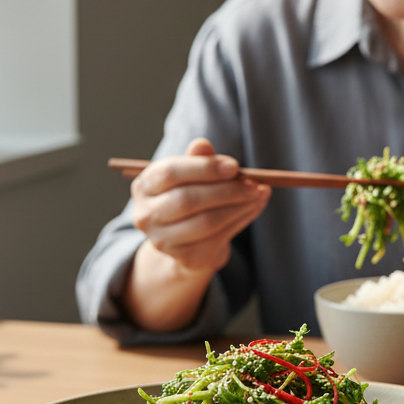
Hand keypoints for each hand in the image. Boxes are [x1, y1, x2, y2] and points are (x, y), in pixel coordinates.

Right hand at [130, 137, 269, 273]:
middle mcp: (146, 216)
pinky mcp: (186, 258)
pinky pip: (219, 238)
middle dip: (226, 190)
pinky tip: (254, 207)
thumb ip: (196, 160)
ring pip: (207, 222)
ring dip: (239, 206)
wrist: (187, 240)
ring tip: (259, 193)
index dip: (204, 168)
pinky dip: (242, 220)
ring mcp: (163, 241)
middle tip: (253, 183)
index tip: (234, 166)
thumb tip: (203, 144)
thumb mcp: (190, 175)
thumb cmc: (189, 197)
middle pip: (188, 200)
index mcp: (144, 186)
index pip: (170, 173)